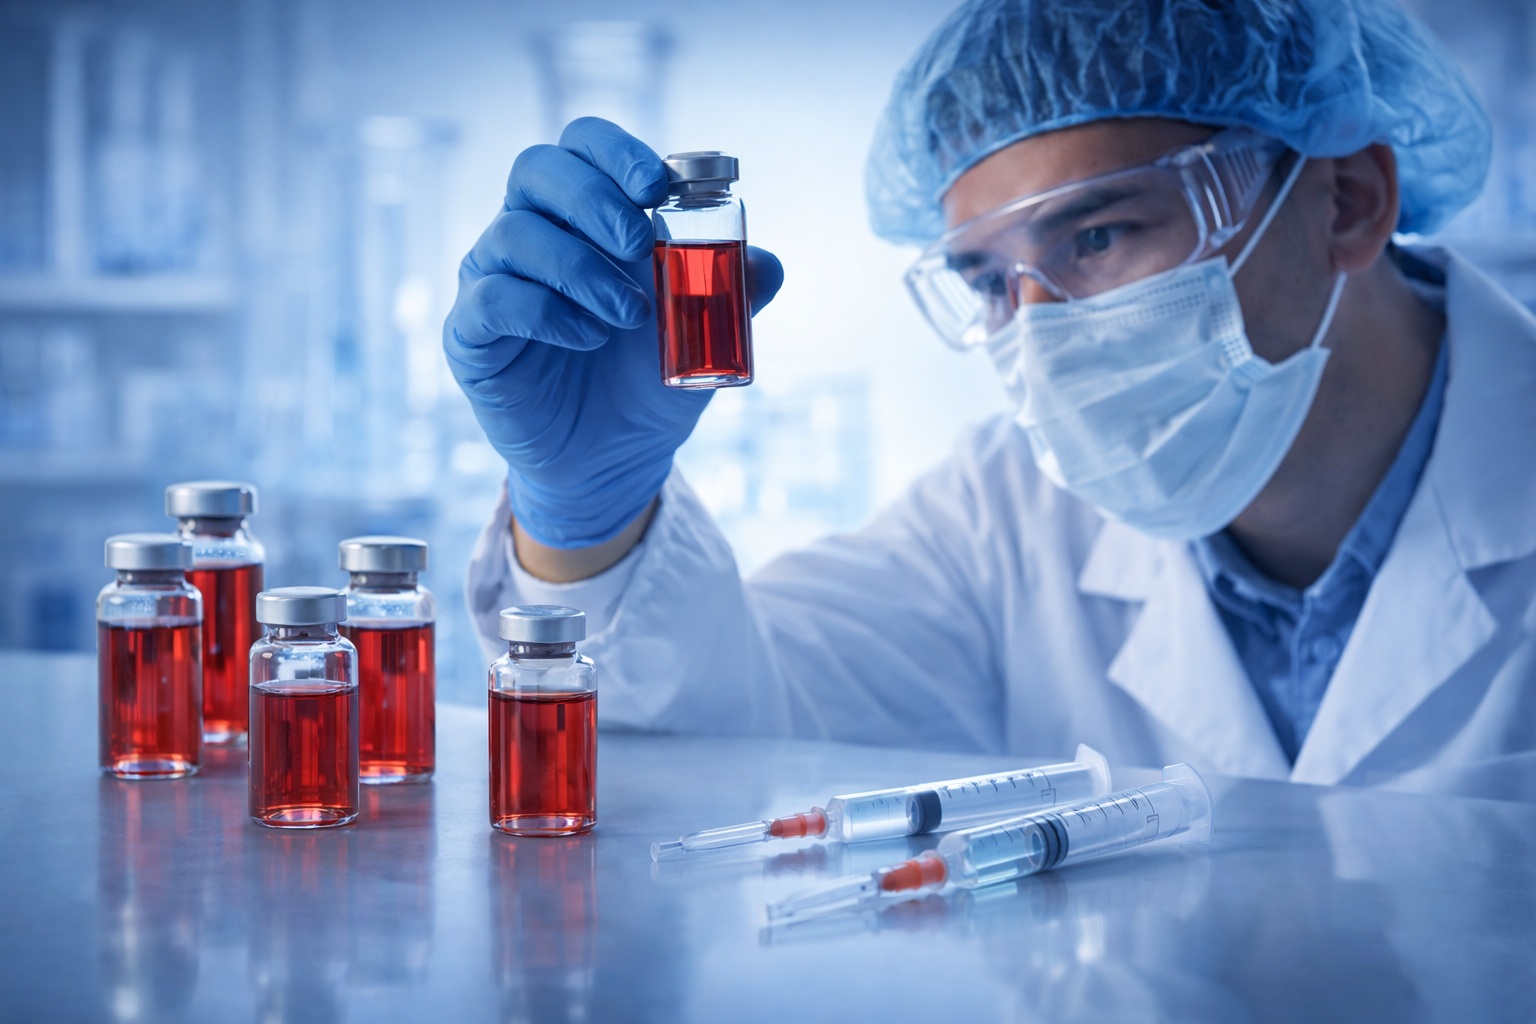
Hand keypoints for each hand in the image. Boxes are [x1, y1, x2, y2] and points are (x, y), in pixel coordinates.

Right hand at [444, 118, 783, 548]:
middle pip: (536, 170)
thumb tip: (767, 263)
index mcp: (581, 216)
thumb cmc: (648, 382)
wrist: (612, 460)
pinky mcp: (471, 334)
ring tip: (630, 315)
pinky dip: (546, 312)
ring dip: (582, 269)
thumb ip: (734, 292)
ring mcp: (493, 279)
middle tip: (641, 244)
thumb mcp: (704, 334)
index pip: (580, 145)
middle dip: (594, 198)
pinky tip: (587, 337)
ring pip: (514, 235)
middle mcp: (529, 234)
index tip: (657, 185)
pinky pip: (493, 300)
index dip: (614, 151)